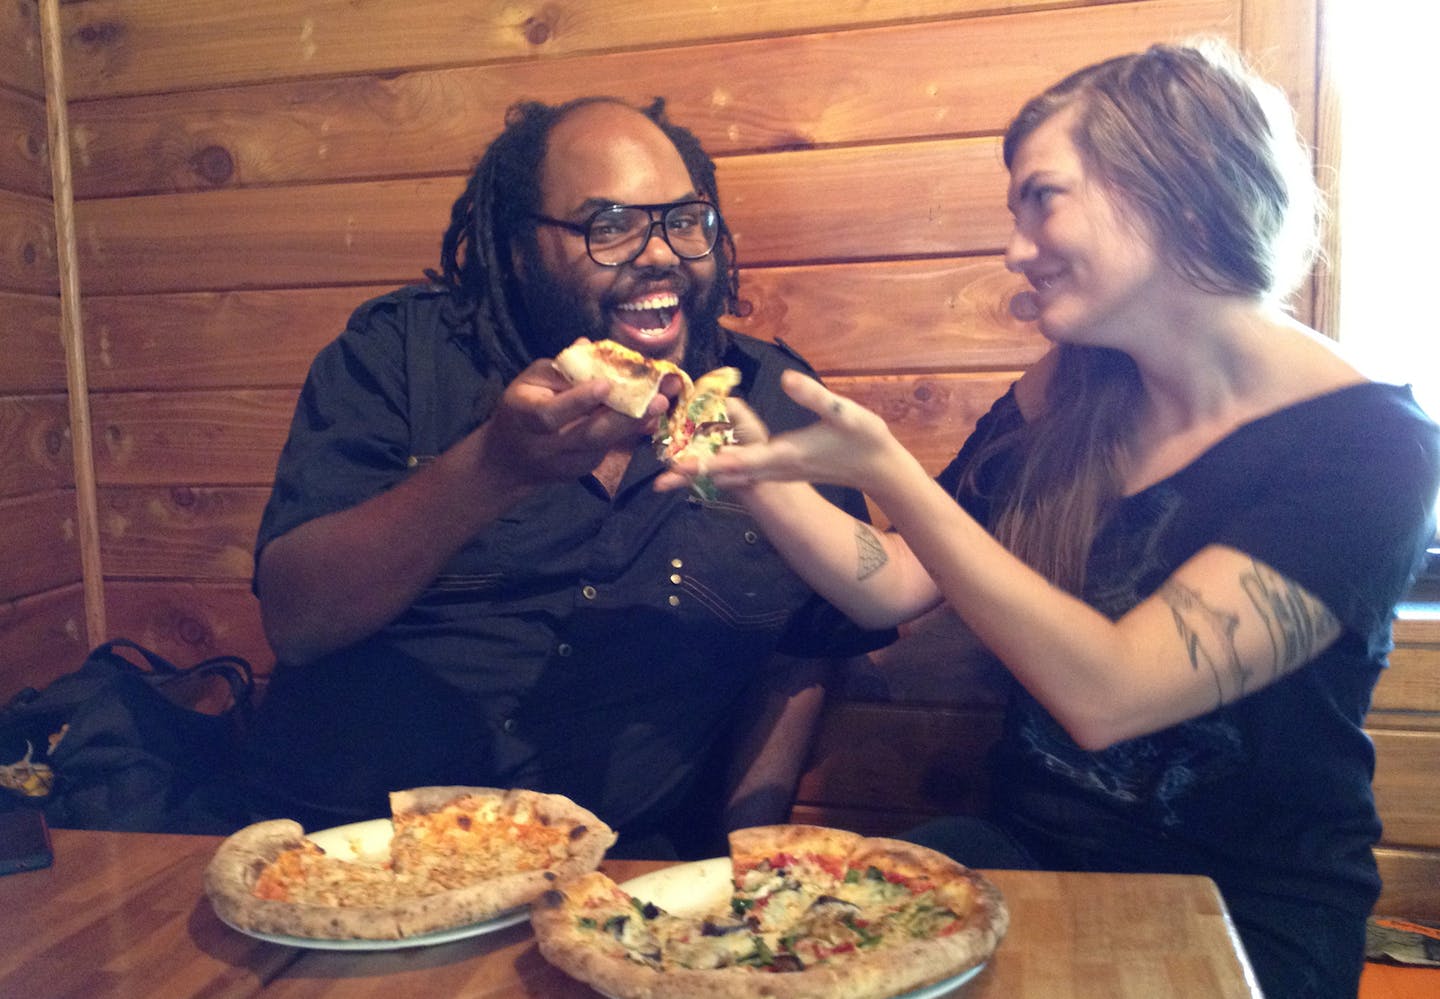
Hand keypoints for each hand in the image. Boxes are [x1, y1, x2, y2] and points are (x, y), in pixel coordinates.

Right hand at [480, 359, 666, 484]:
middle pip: (588, 435)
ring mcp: (566, 462)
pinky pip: (609, 449)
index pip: (551, 413)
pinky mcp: (582, 469)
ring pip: (605, 444)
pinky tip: (650, 416)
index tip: (606, 384)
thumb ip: (560, 367)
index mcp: (524, 416)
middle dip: (625, 417)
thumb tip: (589, 345)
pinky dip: (629, 432)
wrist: (509, 461)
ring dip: (636, 424)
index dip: (579, 400)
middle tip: (658, 398)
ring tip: (662, 404)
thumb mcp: (530, 381)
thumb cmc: (521, 407)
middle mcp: (546, 445)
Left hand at [657, 369, 901, 493]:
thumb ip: (814, 396)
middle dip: (694, 477)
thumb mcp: (844, 412)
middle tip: (658, 482)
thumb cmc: (865, 438)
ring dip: (703, 475)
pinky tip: (708, 462)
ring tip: (672, 473)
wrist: (879, 468)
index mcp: (784, 455)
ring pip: (733, 477)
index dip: (706, 462)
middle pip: (726, 474)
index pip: (738, 460)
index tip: (678, 466)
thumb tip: (785, 379)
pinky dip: (722, 469)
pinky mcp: (781, 471)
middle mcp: (775, 469)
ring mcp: (778, 473)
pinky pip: (744, 474)